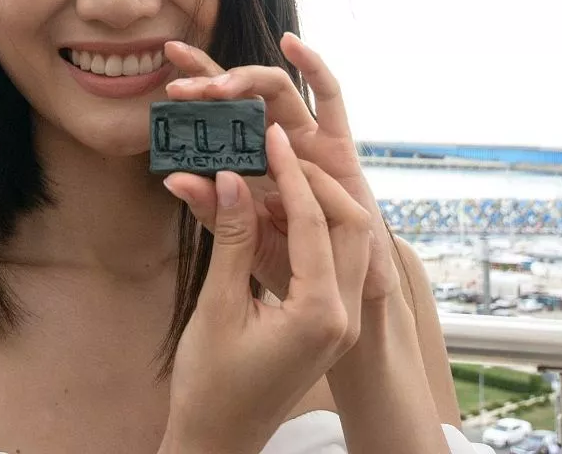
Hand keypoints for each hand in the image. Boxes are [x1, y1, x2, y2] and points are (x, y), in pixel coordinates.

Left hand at [163, 34, 400, 304]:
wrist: (339, 288)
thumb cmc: (288, 260)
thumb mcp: (239, 234)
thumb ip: (209, 206)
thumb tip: (170, 178)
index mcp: (249, 154)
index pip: (218, 110)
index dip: (194, 86)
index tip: (163, 78)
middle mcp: (277, 137)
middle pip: (243, 92)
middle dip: (211, 82)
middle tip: (180, 88)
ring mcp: (307, 137)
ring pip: (278, 87)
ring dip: (247, 79)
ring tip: (219, 88)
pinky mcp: (338, 144)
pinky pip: (330, 97)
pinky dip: (312, 66)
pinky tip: (291, 43)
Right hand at [163, 124, 371, 453]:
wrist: (218, 440)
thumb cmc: (211, 385)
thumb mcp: (217, 306)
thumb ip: (232, 238)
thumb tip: (235, 178)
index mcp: (321, 313)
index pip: (315, 223)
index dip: (291, 175)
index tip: (270, 138)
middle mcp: (342, 315)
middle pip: (350, 226)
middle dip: (315, 184)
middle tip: (277, 153)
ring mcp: (339, 321)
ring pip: (346, 243)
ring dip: (313, 206)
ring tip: (271, 178)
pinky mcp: (327, 323)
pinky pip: (330, 262)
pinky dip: (307, 232)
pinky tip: (269, 215)